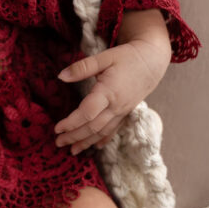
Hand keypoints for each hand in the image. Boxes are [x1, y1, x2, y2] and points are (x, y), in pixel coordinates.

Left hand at [53, 40, 169, 154]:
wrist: (152, 61)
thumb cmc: (127, 57)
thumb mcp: (104, 57)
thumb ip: (82, 67)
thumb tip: (60, 76)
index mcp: (109, 92)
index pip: (87, 113)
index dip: (71, 122)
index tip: (57, 128)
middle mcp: (116, 106)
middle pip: (93, 127)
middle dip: (74, 137)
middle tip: (58, 143)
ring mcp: (122, 111)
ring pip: (102, 132)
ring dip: (86, 142)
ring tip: (72, 150)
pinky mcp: (125, 112)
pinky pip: (113, 130)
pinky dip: (103, 139)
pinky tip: (95, 146)